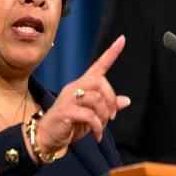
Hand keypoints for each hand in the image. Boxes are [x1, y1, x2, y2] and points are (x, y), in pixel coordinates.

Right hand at [28, 35, 130, 157]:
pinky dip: (97, 127)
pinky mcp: (66, 111)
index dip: (111, 53)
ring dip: (104, 116)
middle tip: (112, 116)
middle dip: (111, 100)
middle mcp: (75, 87)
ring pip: (97, 99)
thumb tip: (127, 100)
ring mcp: (69, 98)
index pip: (99, 65)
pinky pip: (90, 116)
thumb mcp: (92, 115)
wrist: (47, 137)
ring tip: (101, 127)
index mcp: (82, 85)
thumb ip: (107, 107)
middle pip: (101, 82)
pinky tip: (96, 135)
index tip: (122, 39)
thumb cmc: (69, 124)